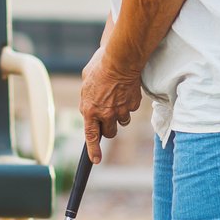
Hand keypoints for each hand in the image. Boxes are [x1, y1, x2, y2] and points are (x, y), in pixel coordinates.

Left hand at [79, 48, 142, 163]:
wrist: (120, 58)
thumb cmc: (100, 66)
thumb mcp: (86, 82)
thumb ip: (87, 98)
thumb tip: (90, 105)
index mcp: (90, 109)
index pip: (91, 136)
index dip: (93, 151)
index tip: (96, 161)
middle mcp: (105, 114)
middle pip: (109, 132)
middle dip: (108, 128)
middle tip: (108, 117)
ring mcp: (121, 110)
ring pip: (122, 122)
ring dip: (119, 115)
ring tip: (117, 98)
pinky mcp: (133, 104)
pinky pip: (131, 109)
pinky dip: (129, 103)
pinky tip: (125, 90)